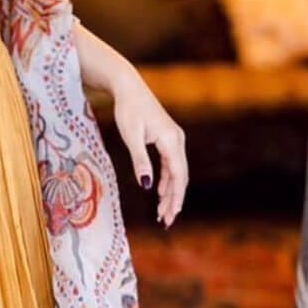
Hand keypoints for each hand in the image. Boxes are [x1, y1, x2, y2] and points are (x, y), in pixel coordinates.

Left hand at [111, 66, 187, 227]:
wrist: (128, 86)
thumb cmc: (127, 109)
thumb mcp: (131, 136)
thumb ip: (140, 161)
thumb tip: (148, 186)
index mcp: (171, 140)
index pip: (178, 175)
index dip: (175, 197)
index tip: (170, 216)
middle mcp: (177, 140)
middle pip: (180, 176)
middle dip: (174, 200)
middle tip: (167, 221)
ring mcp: (174, 138)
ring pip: (176, 171)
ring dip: (170, 191)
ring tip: (163, 212)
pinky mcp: (168, 138)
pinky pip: (171, 163)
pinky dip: (167, 179)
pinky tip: (160, 192)